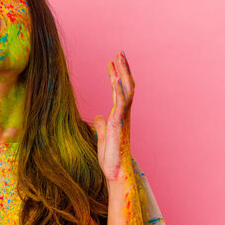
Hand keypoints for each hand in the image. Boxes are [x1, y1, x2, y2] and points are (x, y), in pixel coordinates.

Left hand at [93, 51, 135, 182]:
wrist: (115, 172)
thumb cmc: (110, 157)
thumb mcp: (102, 137)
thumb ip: (101, 125)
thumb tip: (98, 117)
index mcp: (119, 115)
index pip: (118, 91)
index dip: (115, 75)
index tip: (111, 62)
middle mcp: (124, 114)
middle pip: (126, 86)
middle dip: (123, 69)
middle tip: (119, 52)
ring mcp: (123, 118)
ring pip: (127, 91)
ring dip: (123, 73)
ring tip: (119, 58)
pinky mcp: (119, 124)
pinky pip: (121, 104)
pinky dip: (118, 90)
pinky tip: (115, 78)